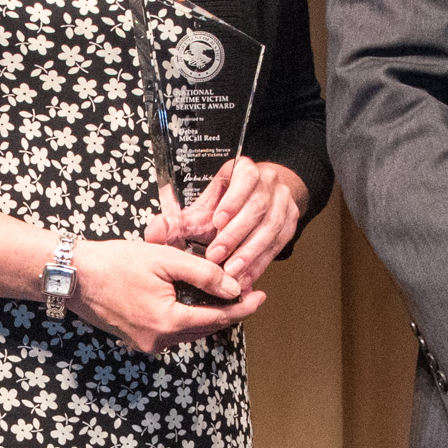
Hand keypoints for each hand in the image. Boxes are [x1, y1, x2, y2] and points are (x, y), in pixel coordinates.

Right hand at [69, 237, 264, 353]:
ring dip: (208, 315)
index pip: (218, 318)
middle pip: (206, 328)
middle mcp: (159, 341)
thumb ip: (204, 274)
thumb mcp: (165, 260)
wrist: (73, 275)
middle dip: (228, 311)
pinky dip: (187, 317)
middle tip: (247, 291)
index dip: (243, 307)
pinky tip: (194, 300)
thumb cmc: (115, 262)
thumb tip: (233, 288)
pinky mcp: (137, 339)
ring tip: (225, 294)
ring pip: (190, 331)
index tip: (261, 295)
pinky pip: (172, 331)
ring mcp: (146, 344)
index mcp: (168, 323)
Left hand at [144, 157, 305, 292]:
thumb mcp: (203, 204)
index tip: (217, 221)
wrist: (258, 199)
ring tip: (231, 272)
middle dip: (236, 235)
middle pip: (257, 208)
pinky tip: (246, 277)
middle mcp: (269, 183)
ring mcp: (283, 204)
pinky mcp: (290, 224)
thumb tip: (157, 228)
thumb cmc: (225, 203)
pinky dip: (260, 264)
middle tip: (217, 256)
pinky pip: (277, 246)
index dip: (233, 200)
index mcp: (246, 170)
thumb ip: (181, 218)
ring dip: (249, 253)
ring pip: (270, 229)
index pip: (245, 178)